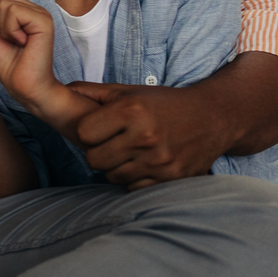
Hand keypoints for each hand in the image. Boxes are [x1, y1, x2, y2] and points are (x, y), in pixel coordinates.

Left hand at [0, 0, 63, 118]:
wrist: (24, 86)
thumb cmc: (8, 64)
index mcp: (22, 9)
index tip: (0, 35)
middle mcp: (33, 8)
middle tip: (9, 40)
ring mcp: (40, 12)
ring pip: (4, 3)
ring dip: (3, 28)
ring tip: (16, 42)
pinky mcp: (44, 20)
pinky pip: (14, 12)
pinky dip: (10, 30)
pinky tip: (22, 42)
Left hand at [71, 82, 232, 189]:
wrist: (214, 117)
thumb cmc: (165, 103)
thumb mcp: (130, 91)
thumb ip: (93, 92)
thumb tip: (62, 89)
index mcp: (132, 109)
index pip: (84, 133)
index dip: (89, 132)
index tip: (101, 128)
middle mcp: (145, 136)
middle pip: (94, 159)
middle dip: (99, 152)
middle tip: (114, 143)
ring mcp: (159, 160)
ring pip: (111, 176)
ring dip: (117, 166)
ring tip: (132, 152)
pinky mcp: (171, 178)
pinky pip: (133, 187)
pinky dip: (135, 179)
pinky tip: (146, 164)